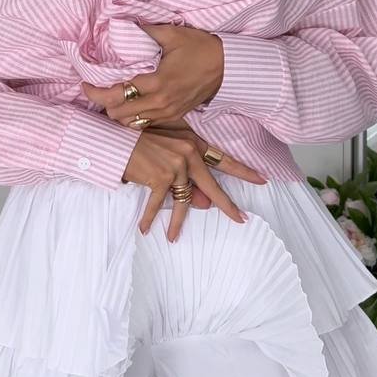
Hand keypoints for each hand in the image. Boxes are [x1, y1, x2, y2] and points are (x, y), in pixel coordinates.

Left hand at [81, 23, 223, 125]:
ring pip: (131, 123)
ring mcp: (168, 112)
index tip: (86, 84)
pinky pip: (146, 124)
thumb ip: (145, 30)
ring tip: (113, 98)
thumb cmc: (201, 48)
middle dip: (104, 103)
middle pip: (118, 114)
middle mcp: (160, 102)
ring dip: (118, 112)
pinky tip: (131, 104)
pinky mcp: (175, 116)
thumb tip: (123, 24)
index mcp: (157, 83)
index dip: (95, 92)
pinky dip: (133, 117)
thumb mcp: (172, 34)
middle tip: (98, 89)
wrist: (228, 67)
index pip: (116, 94)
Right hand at [122, 117, 267, 240]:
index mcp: (193, 144)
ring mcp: (176, 166)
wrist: (115, 138)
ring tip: (173, 237)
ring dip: (177, 222)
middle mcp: (189, 154)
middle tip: (240, 219)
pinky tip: (146, 229)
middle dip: (227, 205)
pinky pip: (158, 204)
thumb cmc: (138, 142)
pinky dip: (150, 217)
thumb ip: (186, 176)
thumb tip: (202, 203)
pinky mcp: (161, 177)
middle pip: (212, 186)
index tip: (261, 179)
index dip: (243, 171)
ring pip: (183, 201)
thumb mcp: (166, 153)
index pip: (223, 160)